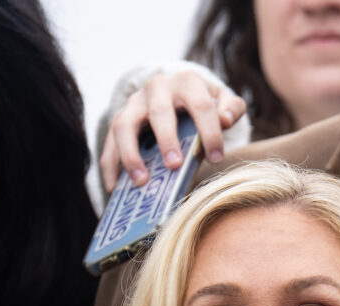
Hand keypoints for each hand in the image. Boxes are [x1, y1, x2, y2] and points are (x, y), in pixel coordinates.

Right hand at [99, 69, 245, 193]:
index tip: (216, 157)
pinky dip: (109, 166)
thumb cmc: (201, 102)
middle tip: (175, 165)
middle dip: (167, 139)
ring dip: (130, 154)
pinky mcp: (119, 119)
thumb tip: (226, 120)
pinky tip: (114, 188)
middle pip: (159, 112)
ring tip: (141, 181)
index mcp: (187, 82)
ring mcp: (134, 103)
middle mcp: (157, 87)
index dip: (210, 131)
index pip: (200, 105)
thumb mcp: (221, 99)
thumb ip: (231, 108)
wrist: (174, 90)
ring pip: (124, 125)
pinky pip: (108, 142)